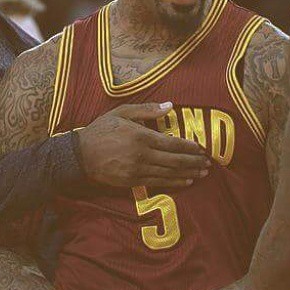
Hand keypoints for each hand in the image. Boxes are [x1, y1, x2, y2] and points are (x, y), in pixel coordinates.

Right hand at [78, 102, 209, 187]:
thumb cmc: (102, 129)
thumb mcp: (122, 112)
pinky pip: (158, 183)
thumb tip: (170, 106)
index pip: (173, 143)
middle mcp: (142, 155)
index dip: (190, 147)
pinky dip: (174, 183)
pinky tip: (185, 182)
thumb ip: (147, 109)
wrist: (80, 155)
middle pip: (175, 161)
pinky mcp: (132, 182)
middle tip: (208, 164)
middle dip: (194, 162)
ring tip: (202, 174)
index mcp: (141, 136)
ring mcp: (137, 170)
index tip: (202, 149)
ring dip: (188, 174)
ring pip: (169, 174)